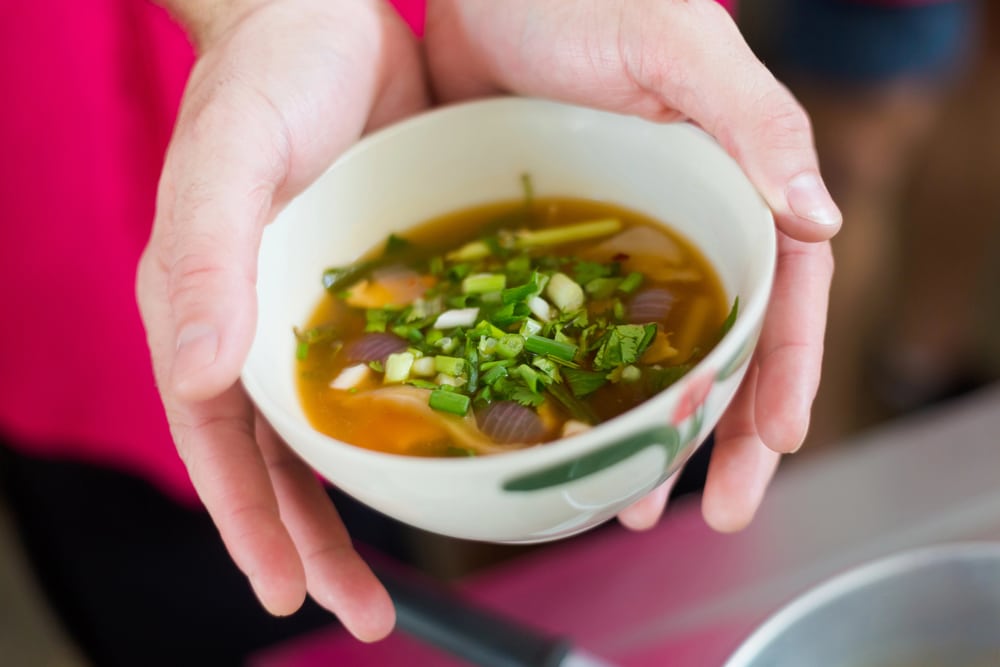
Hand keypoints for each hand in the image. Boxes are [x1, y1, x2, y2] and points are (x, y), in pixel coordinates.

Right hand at [137, 0, 426, 639]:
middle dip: (315, 540)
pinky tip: (462, 451)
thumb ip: (206, 258)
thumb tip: (191, 373)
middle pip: (284, 459)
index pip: (222, 443)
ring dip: (370, 501)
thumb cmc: (268, 73)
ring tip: (403, 570)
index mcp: (213, 309)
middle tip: (363, 610)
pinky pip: (405, 367)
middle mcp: (266, 323)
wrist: (330, 14)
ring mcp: (329, 310)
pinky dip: (426, 420)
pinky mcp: (387, 283)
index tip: (290, 590)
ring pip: (344, 428)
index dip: (252, 522)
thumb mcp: (232, 156)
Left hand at [424, 0, 838, 531]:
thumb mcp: (675, 48)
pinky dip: (570, 394)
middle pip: (718, 349)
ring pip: (643, 360)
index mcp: (731, 187)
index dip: (783, 374)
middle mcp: (680, 228)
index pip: (780, 296)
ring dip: (647, 434)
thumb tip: (821, 219)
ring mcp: (613, 249)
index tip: (772, 445)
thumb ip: (752, 123)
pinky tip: (559, 439)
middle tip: (713, 508)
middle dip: (721, 434)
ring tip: (630, 503)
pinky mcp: (549, 253)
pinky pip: (566, 338)